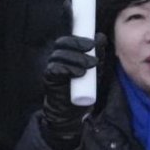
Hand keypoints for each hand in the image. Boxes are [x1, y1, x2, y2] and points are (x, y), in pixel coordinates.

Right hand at [39, 33, 99, 149]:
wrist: (71, 112)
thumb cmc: (83, 90)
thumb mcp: (95, 71)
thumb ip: (98, 55)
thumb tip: (101, 37)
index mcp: (66, 54)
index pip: (68, 39)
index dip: (79, 38)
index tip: (94, 42)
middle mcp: (57, 58)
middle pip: (62, 43)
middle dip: (78, 44)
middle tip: (92, 49)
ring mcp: (51, 68)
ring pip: (60, 55)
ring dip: (76, 58)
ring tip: (90, 66)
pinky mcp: (48, 79)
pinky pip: (55, 69)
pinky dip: (68, 69)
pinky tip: (79, 73)